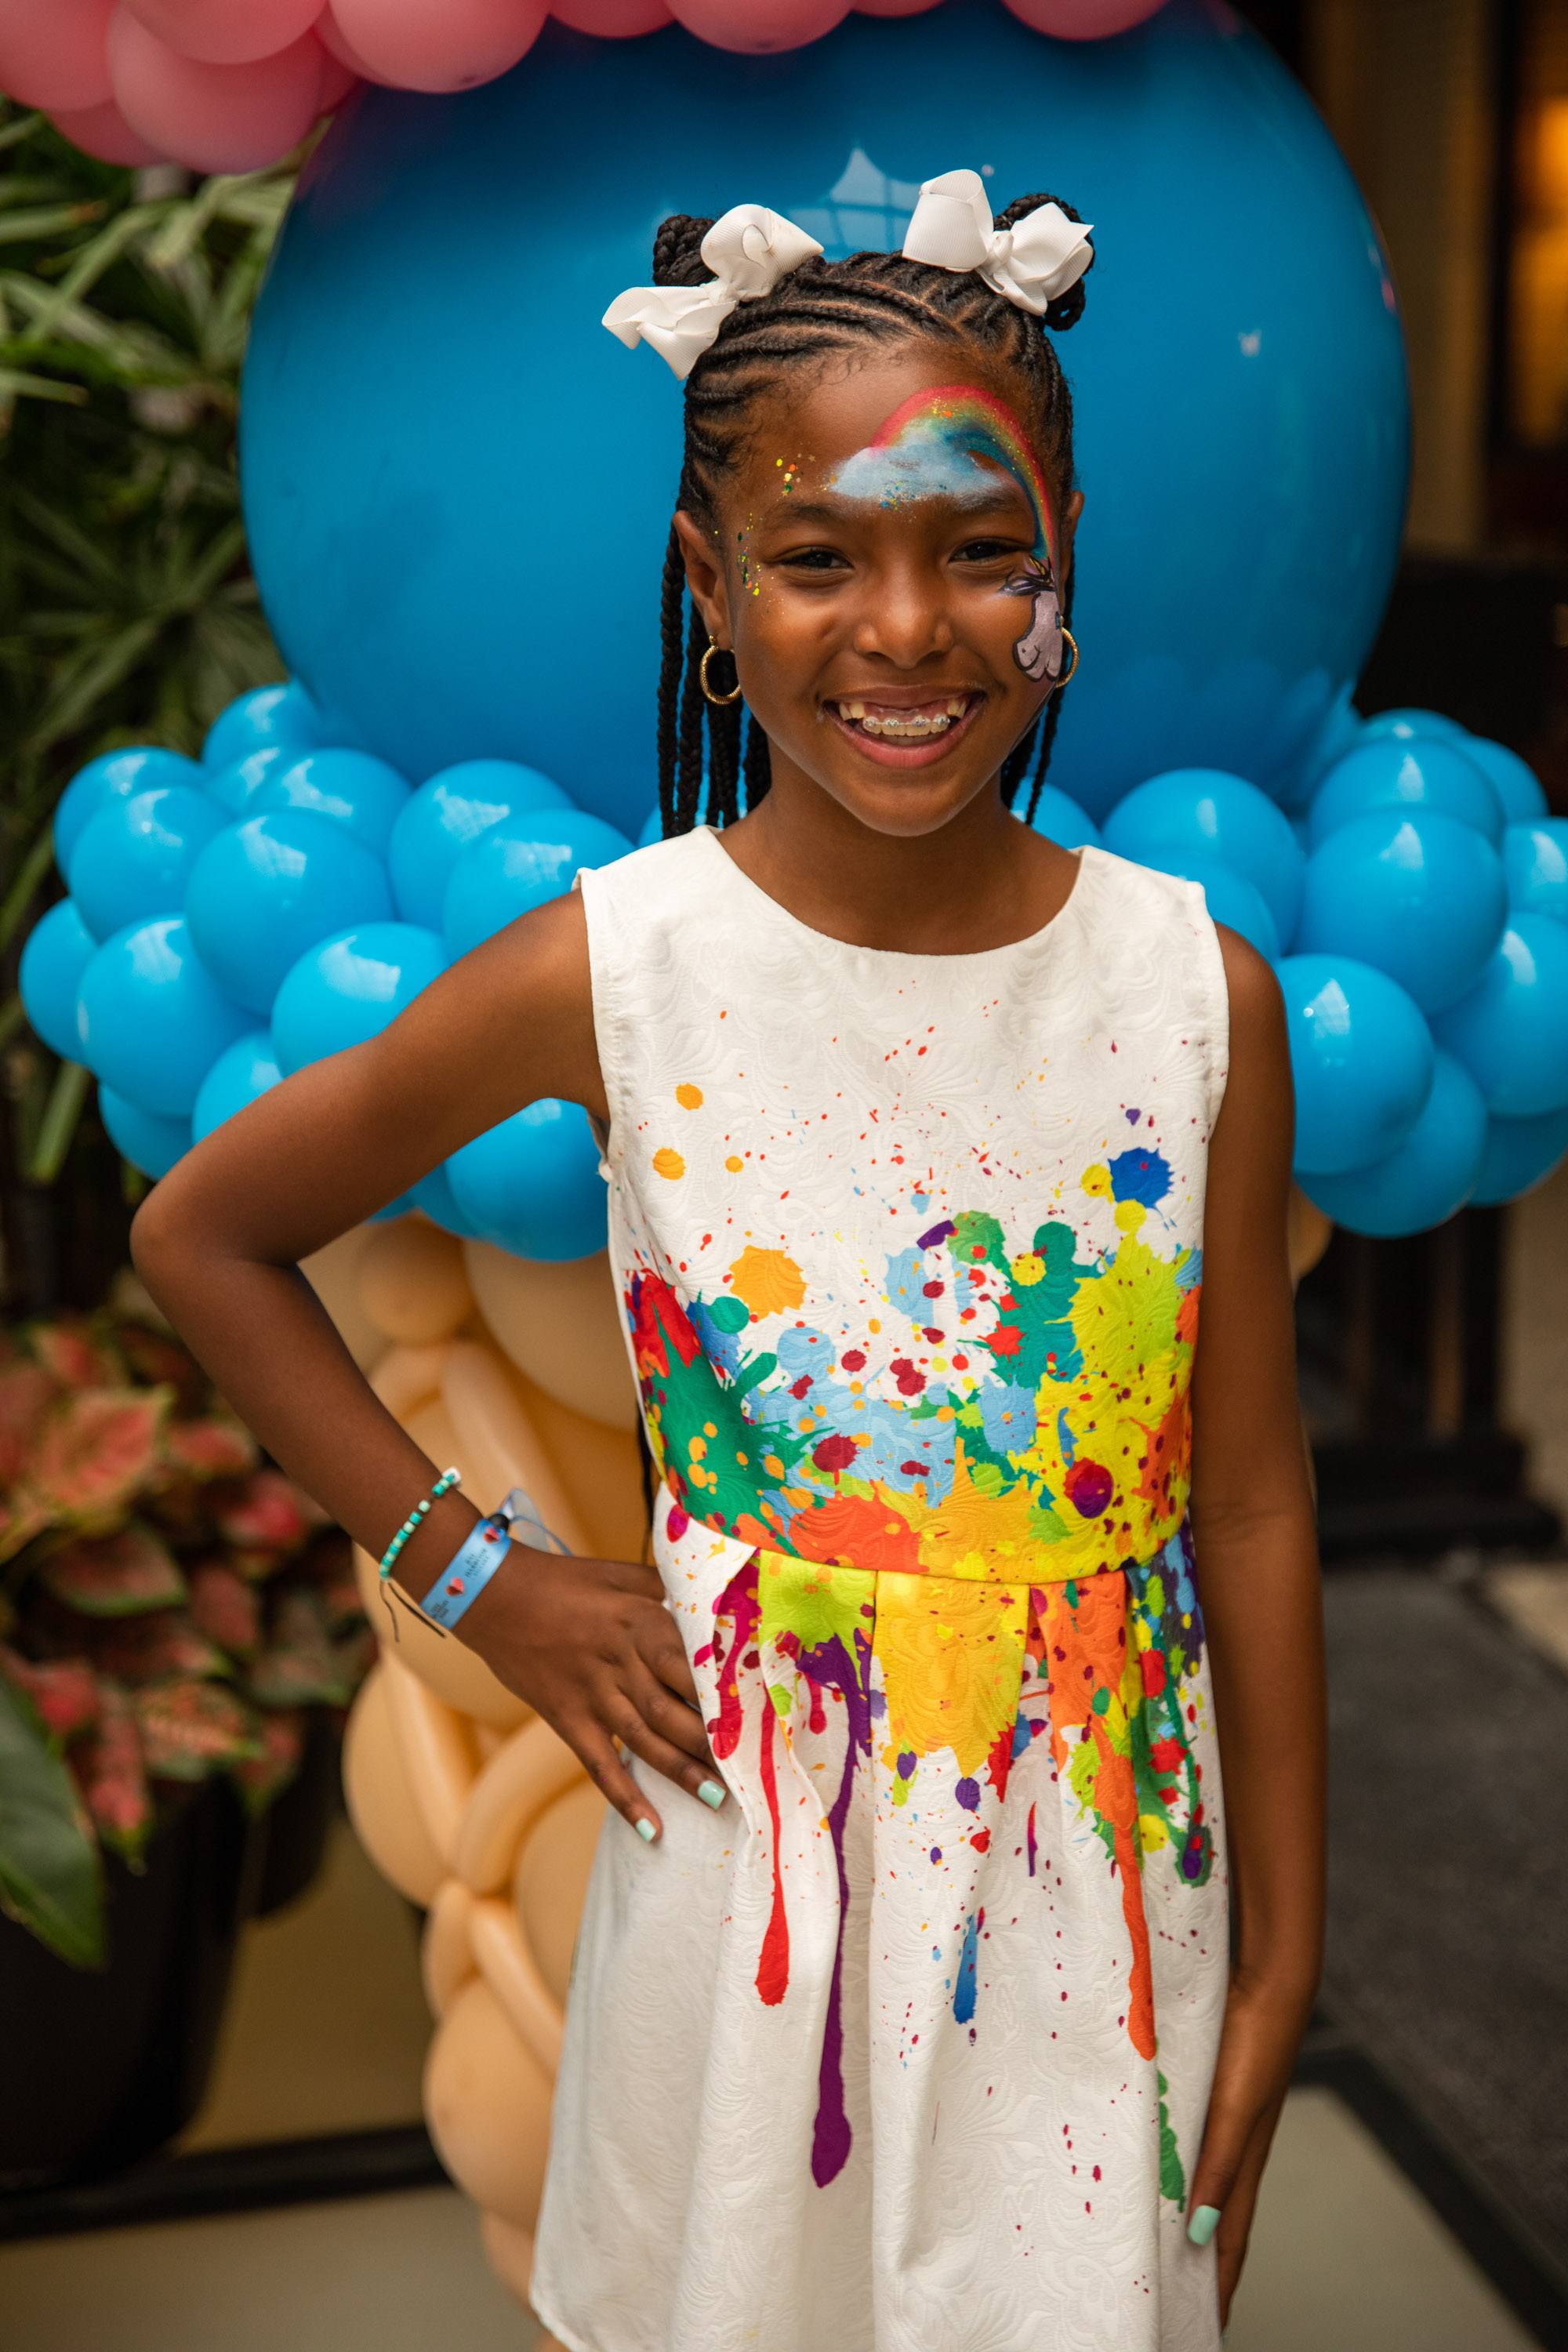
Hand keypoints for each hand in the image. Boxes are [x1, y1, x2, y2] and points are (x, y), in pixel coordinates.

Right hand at [454, 1545, 725, 1842]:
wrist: (493, 1596)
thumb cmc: (563, 1580)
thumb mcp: (621, 1574)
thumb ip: (664, 1591)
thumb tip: (706, 1601)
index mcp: (639, 1622)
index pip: (688, 1664)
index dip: (720, 1693)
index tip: (753, 1714)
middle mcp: (620, 1662)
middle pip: (672, 1709)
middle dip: (710, 1742)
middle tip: (746, 1769)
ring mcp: (591, 1695)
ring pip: (645, 1741)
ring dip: (681, 1773)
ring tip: (717, 1800)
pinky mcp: (566, 1718)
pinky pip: (599, 1765)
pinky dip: (625, 1798)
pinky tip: (650, 1828)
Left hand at [1186, 1967, 1315, 2331]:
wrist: (1270, 1978)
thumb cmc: (1257, 2042)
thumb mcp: (1235, 2111)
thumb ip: (1220, 2166)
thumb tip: (1204, 2235)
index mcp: (1247, 2158)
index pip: (1232, 2238)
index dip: (1222, 2284)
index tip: (1210, 2325)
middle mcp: (1238, 2143)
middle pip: (1220, 2217)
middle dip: (1204, 2262)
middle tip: (1178, 2297)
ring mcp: (1226, 2115)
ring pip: (1205, 2180)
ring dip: (1188, 2214)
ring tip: (1161, 2242)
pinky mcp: (1214, 2087)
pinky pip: (1194, 2141)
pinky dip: (1180, 2165)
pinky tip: (1159, 2161)